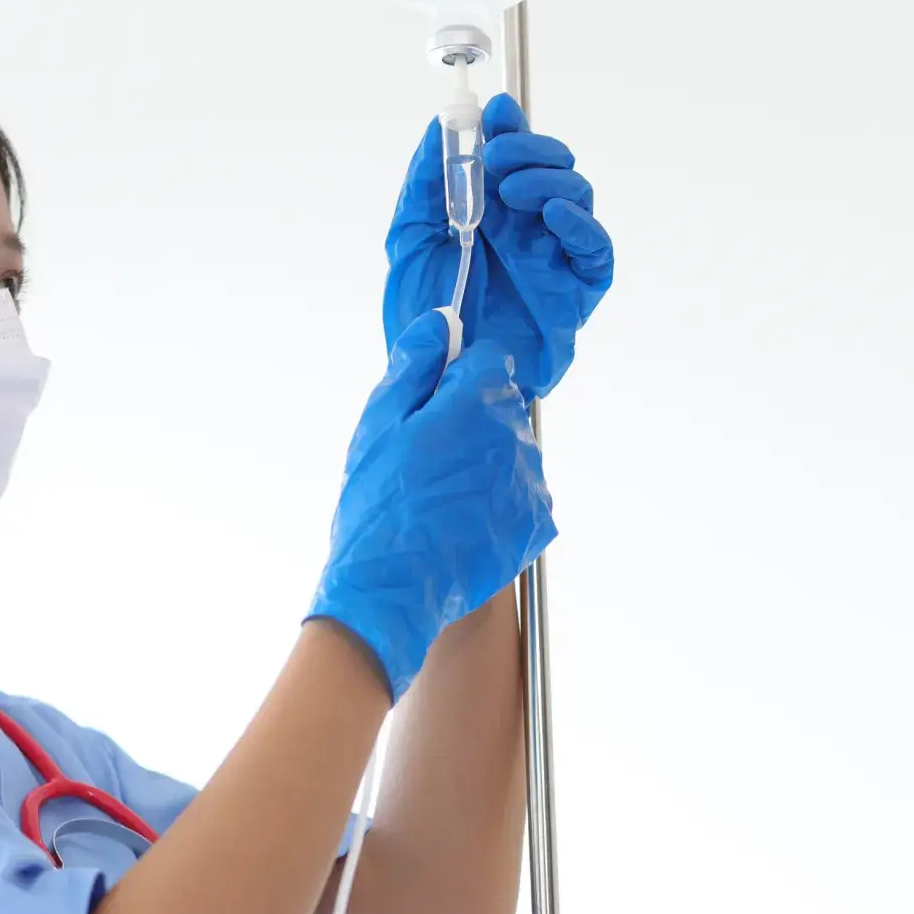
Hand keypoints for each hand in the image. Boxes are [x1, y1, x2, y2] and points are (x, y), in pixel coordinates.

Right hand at [308, 312, 554, 701]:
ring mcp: (530, 482)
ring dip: (486, 462)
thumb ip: (415, 364)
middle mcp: (515, 436)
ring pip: (512, 450)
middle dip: (471, 419)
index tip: (430, 407)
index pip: (487, 359)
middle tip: (427, 460)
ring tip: (442, 498)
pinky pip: (522, 494)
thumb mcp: (378, 424)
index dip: (455, 378)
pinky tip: (462, 521)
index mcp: (477, 401)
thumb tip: (442, 322)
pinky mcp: (536, 523)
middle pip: (502, 405)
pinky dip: (498, 502)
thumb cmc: (376, 507)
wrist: (390, 591)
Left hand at [382, 94, 613, 400]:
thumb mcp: (409, 243)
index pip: (515, 155)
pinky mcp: (575, 294)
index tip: (494, 114)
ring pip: (577, 197)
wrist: (439, 380)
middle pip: (553, 167)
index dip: (511, 128)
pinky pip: (595, 252)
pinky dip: (581, 226)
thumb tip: (438, 128)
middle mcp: (528, 232)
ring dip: (548, 180)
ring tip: (511, 192)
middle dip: (530, 150)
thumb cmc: (425, 320)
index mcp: (491, 215)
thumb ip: (424, 186)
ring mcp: (554, 261)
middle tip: (497, 158)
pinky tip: (553, 215)